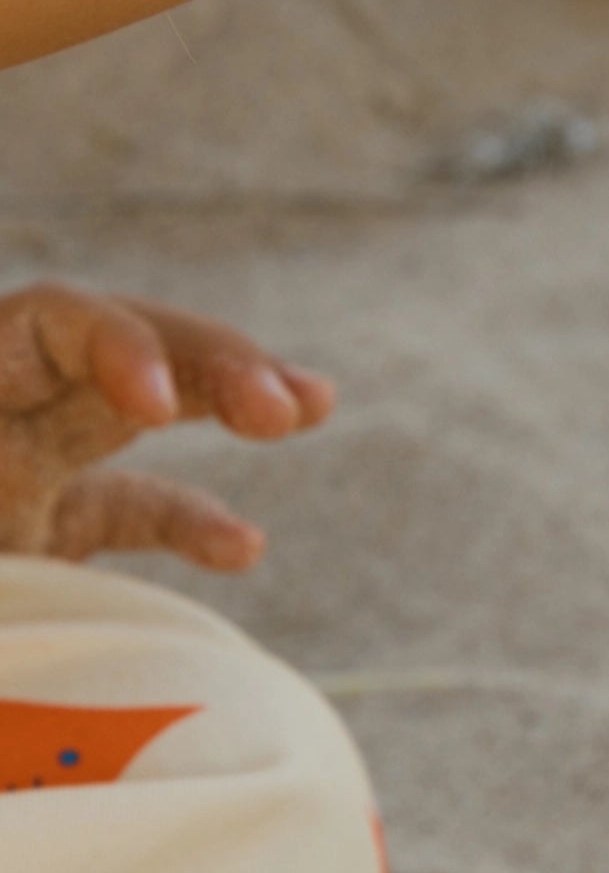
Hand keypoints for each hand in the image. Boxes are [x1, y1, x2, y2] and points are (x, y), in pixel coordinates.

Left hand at [0, 282, 334, 571]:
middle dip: (219, 362)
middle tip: (282, 411)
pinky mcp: (46, 527)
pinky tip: (245, 548)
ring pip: (150, 400)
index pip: (47, 324)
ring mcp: (27, 465)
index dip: (120, 346)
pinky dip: (196, 520)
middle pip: (132, 343)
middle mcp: (2, 417)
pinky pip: (134, 503)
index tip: (162, 413)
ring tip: (313, 407)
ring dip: (235, 397)